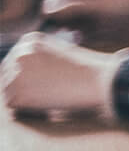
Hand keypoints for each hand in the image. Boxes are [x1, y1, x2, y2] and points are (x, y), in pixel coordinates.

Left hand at [0, 33, 119, 117]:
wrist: (98, 82)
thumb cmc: (87, 71)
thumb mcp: (60, 53)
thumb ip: (39, 58)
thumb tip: (27, 74)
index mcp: (29, 41)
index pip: (13, 61)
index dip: (26, 75)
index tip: (41, 81)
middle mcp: (19, 54)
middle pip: (7, 76)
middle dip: (22, 86)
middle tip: (46, 92)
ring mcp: (16, 74)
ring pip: (8, 91)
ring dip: (24, 97)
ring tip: (49, 97)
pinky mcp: (19, 94)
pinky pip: (14, 105)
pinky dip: (28, 108)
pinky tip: (47, 104)